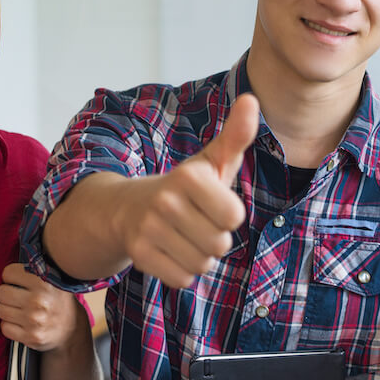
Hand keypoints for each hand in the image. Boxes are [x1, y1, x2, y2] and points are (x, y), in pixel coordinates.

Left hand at [0, 263, 82, 351]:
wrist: (71, 329)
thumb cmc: (56, 299)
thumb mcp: (53, 278)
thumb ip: (35, 267)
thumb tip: (16, 246)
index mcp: (44, 282)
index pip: (8, 273)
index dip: (12, 277)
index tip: (19, 282)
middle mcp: (40, 300)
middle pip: (1, 292)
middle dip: (7, 294)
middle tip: (18, 297)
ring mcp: (34, 320)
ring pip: (0, 310)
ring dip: (8, 310)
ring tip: (21, 310)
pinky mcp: (31, 337)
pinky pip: (4, 328)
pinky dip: (10, 326)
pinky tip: (22, 323)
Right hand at [116, 93, 258, 288]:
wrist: (128, 208)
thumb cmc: (185, 187)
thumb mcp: (211, 160)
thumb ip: (236, 135)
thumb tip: (251, 100)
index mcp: (188, 177)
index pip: (234, 217)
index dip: (228, 214)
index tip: (212, 203)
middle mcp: (165, 201)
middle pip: (220, 244)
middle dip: (215, 238)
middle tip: (197, 222)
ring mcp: (149, 229)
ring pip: (203, 264)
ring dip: (200, 256)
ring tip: (185, 236)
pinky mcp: (139, 255)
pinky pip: (183, 279)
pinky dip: (182, 271)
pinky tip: (171, 251)